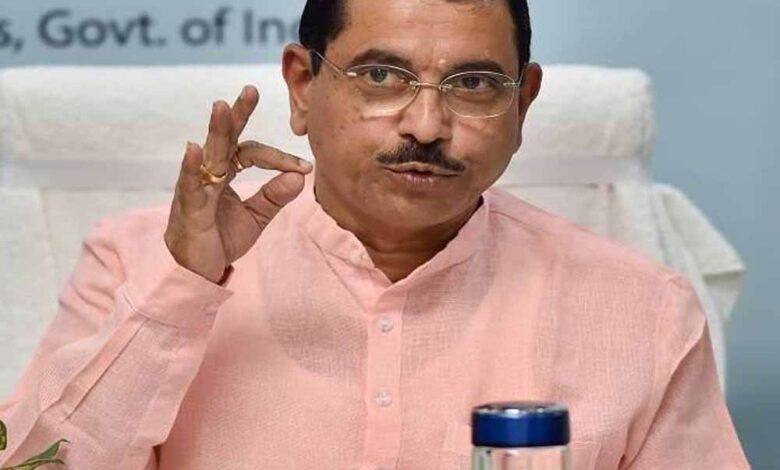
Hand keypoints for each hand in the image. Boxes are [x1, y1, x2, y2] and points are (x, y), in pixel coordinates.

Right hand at [164, 85, 312, 282]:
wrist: (199, 271)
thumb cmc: (220, 238)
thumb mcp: (257, 217)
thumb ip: (275, 196)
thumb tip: (299, 177)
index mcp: (226, 172)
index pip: (253, 153)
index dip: (279, 157)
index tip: (304, 167)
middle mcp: (209, 173)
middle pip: (226, 139)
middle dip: (238, 114)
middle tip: (251, 89)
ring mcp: (196, 188)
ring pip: (208, 154)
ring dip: (216, 130)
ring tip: (222, 106)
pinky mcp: (188, 208)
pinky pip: (189, 184)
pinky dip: (191, 166)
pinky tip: (194, 148)